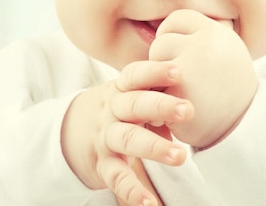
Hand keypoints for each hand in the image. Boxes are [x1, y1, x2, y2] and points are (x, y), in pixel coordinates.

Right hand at [61, 61, 193, 205]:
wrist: (69, 130)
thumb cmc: (115, 109)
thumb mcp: (128, 95)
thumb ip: (155, 93)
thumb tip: (196, 95)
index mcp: (120, 91)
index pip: (134, 76)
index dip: (154, 72)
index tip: (177, 72)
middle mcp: (111, 111)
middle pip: (133, 105)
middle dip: (160, 106)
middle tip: (187, 110)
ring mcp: (105, 138)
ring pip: (127, 139)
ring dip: (153, 146)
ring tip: (179, 156)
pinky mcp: (103, 164)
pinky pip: (117, 177)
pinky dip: (132, 190)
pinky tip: (150, 203)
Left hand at [149, 9, 257, 147]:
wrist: (243, 129)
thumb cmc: (226, 89)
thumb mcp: (222, 51)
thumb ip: (194, 36)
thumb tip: (155, 24)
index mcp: (217, 32)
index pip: (176, 19)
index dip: (172, 35)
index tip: (180, 53)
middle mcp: (205, 45)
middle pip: (162, 42)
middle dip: (165, 61)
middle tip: (186, 80)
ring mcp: (190, 67)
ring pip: (153, 65)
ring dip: (159, 80)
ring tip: (183, 93)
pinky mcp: (177, 92)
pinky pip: (151, 88)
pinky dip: (158, 100)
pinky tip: (176, 109)